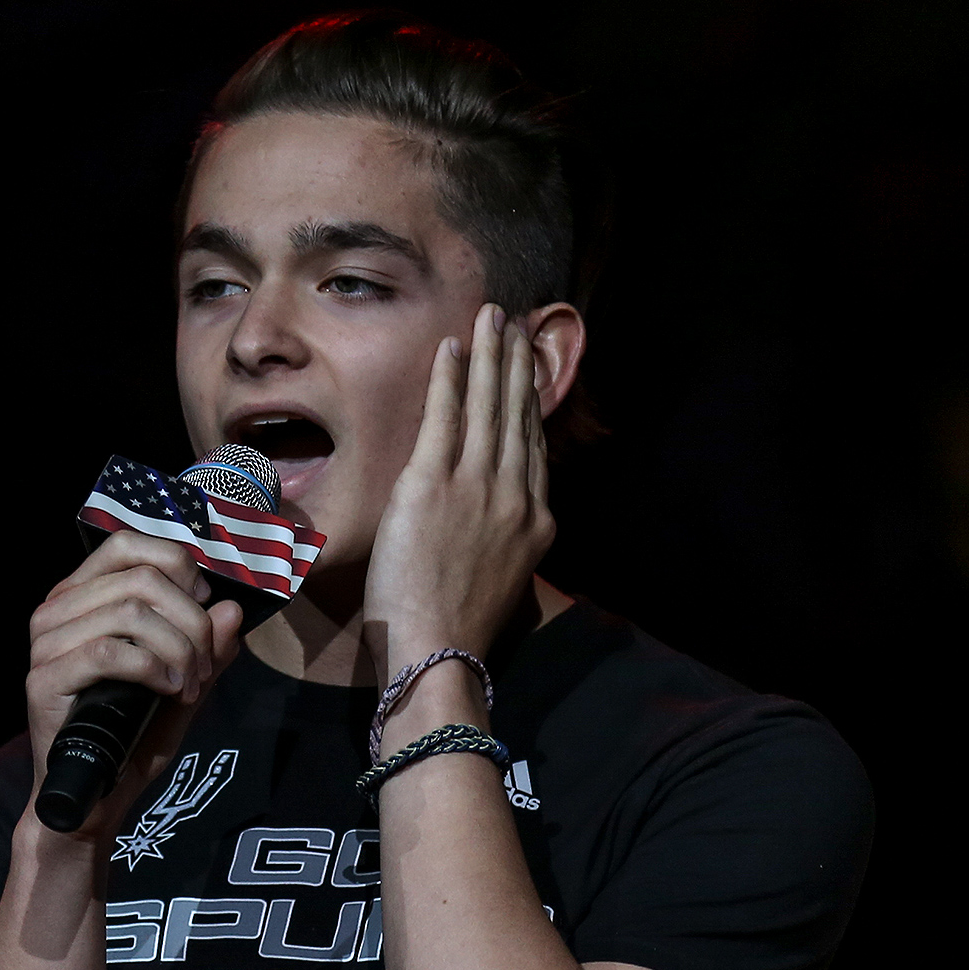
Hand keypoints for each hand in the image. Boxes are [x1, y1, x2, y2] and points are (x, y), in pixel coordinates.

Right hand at [25, 531, 244, 838]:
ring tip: (188, 686)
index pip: (128, 545)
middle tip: (203, 666)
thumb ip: (209, 647)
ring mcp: (45, 644)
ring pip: (129, 613)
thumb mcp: (185, 682)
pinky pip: (109, 651)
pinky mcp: (43, 680)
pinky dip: (153, 668)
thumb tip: (232, 609)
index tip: (204, 609)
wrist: (96, 798)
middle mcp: (56, 610)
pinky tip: (169, 691)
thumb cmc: (133, 735)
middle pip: (141, 577)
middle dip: (191, 621)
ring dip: (178, 649)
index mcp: (82, 596)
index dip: (178, 567)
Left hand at [362, 303, 554, 678]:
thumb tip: (490, 524)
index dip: (529, 402)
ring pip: (488, 405)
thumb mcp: (501, 580)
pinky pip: (444, 417)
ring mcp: (477, 486)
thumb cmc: (455, 629)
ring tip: (491, 318)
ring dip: (489, 355)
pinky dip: (448, 378)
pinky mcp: (433, 484)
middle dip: (515, 363)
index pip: (531, 446)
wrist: (438, 651)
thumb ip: (503, 540)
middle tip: (514, 323)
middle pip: (516, 415)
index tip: (527, 370)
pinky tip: (451, 347)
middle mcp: (515, 495)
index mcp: (535, 521)